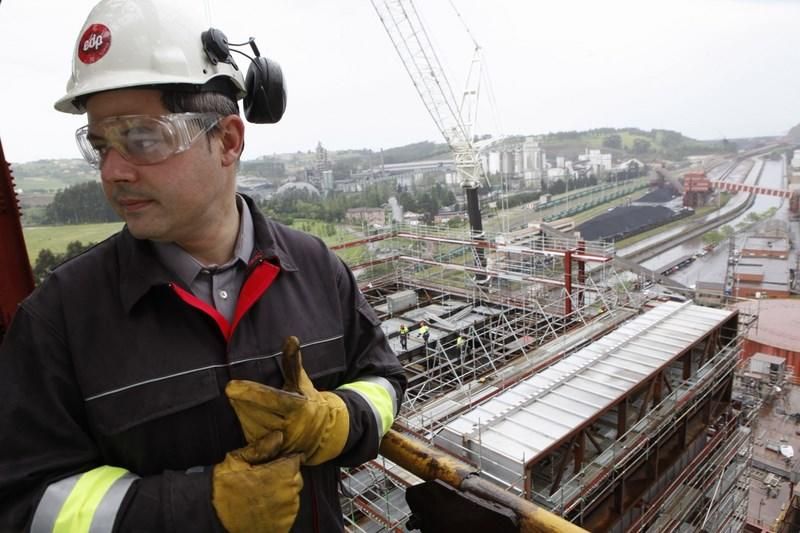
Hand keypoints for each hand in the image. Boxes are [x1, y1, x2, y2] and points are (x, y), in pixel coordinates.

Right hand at [212, 432, 302, 532]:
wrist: (212, 518)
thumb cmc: (223, 488)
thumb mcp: (237, 460)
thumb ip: (261, 448)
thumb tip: (279, 436)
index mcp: (281, 474)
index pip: (296, 460)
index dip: (286, 459)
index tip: (276, 461)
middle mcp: (289, 493)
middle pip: (296, 478)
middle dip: (284, 475)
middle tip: (264, 478)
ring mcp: (287, 512)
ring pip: (292, 496)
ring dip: (282, 493)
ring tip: (261, 495)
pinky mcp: (283, 527)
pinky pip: (287, 513)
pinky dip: (279, 510)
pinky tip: (263, 508)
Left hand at [225, 336, 348, 465]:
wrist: (322, 434)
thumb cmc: (307, 401)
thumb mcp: (301, 381)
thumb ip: (293, 362)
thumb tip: (291, 338)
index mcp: (299, 407)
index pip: (271, 399)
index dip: (250, 393)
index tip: (230, 386)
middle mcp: (291, 427)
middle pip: (256, 412)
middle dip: (243, 400)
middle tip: (234, 390)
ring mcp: (281, 442)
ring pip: (251, 425)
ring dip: (243, 412)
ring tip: (243, 402)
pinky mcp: (272, 453)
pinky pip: (250, 439)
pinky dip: (245, 425)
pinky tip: (246, 416)